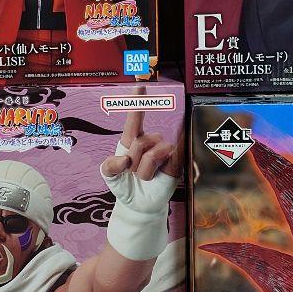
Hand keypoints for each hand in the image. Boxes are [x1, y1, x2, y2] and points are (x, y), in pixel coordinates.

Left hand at [101, 92, 182, 209]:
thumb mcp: (109, 176)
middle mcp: (149, 142)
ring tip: (146, 179)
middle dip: (134, 163)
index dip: (137, 103)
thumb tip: (124, 160)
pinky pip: (177, 153)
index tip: (140, 86)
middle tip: (135, 175)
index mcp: (132, 140)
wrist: (138, 205)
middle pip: (140, 142)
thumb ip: (109, 166)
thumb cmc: (124, 186)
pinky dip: (178, 147)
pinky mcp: (176, 163)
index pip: (134, 119)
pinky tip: (183, 137)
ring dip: (145, 172)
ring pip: (154, 153)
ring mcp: (164, 152)